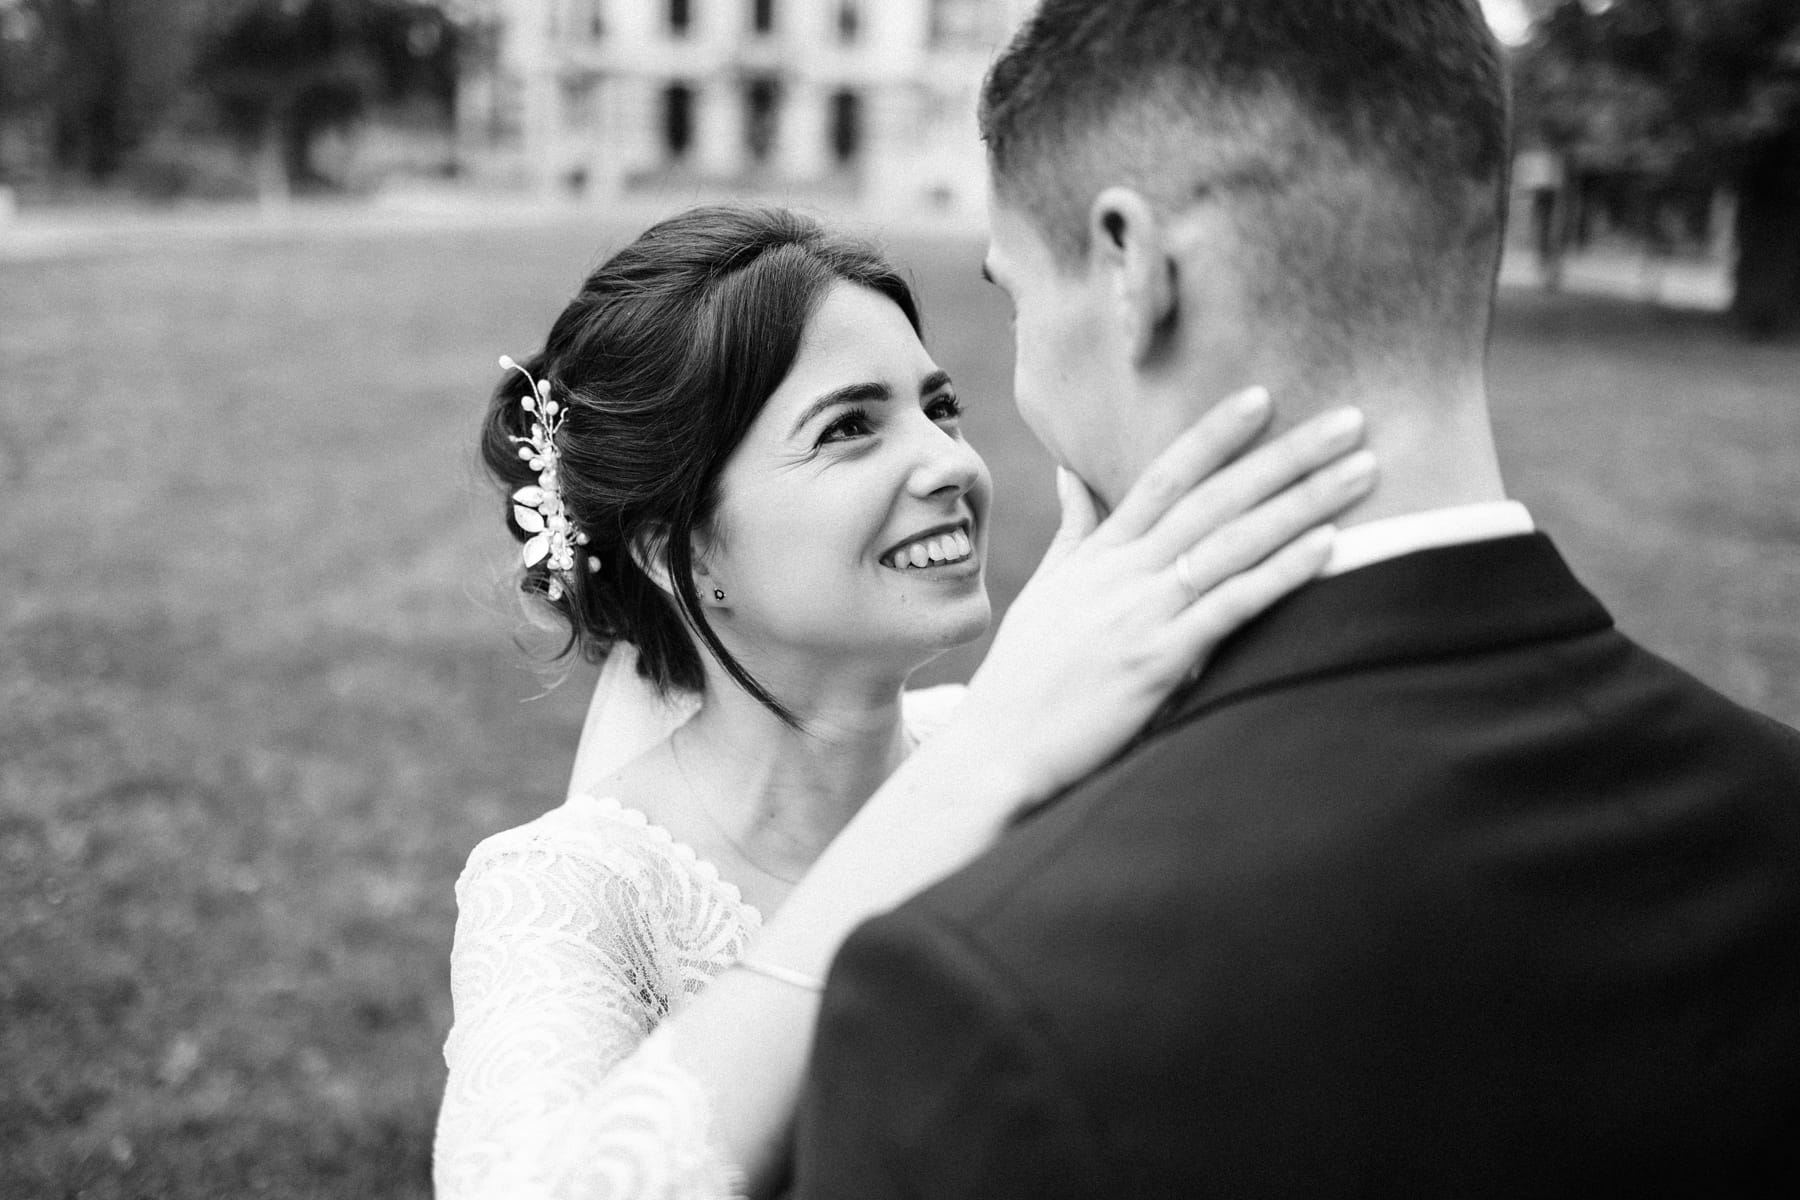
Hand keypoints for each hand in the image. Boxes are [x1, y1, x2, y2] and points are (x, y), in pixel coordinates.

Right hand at [950, 387, 1374, 804]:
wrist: (996, 748)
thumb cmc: (1023, 677)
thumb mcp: (1047, 592)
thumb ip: (1074, 531)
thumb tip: (1070, 471)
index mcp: (1099, 555)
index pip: (1164, 477)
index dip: (1214, 434)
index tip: (1263, 396)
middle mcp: (1122, 574)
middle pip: (1215, 498)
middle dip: (1285, 455)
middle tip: (1348, 418)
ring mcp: (1140, 615)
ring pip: (1232, 543)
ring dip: (1302, 502)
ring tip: (1362, 469)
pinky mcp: (1156, 662)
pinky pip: (1231, 606)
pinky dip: (1281, 572)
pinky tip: (1329, 545)